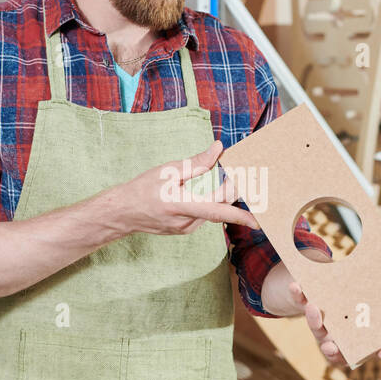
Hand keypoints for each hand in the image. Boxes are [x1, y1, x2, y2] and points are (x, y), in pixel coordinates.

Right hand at [112, 140, 259, 236]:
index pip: (217, 211)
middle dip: (232, 190)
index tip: (258, 221)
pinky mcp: (185, 230)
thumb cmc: (142, 189)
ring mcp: (186, 229)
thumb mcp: (168, 171)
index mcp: (181, 206)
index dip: (239, 216)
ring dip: (220, 196)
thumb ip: (197, 163)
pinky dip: (209, 203)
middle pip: (219, 206)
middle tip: (240, 172)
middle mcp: (186, 222)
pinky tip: (207, 192)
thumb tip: (218, 149)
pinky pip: (204, 215)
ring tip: (227, 178)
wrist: (123, 213)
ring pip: (212, 211)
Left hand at [261, 247, 380, 367]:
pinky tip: (297, 286)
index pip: (380, 348)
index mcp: (370, 332)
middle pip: (342, 350)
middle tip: (332, 345)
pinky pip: (303, 306)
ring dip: (315, 323)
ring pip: (319, 333)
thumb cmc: (369, 290)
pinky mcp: (311, 312)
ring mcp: (327, 328)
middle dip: (335, 350)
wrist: (339, 286)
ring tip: (314, 309)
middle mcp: (347, 336)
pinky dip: (299, 296)